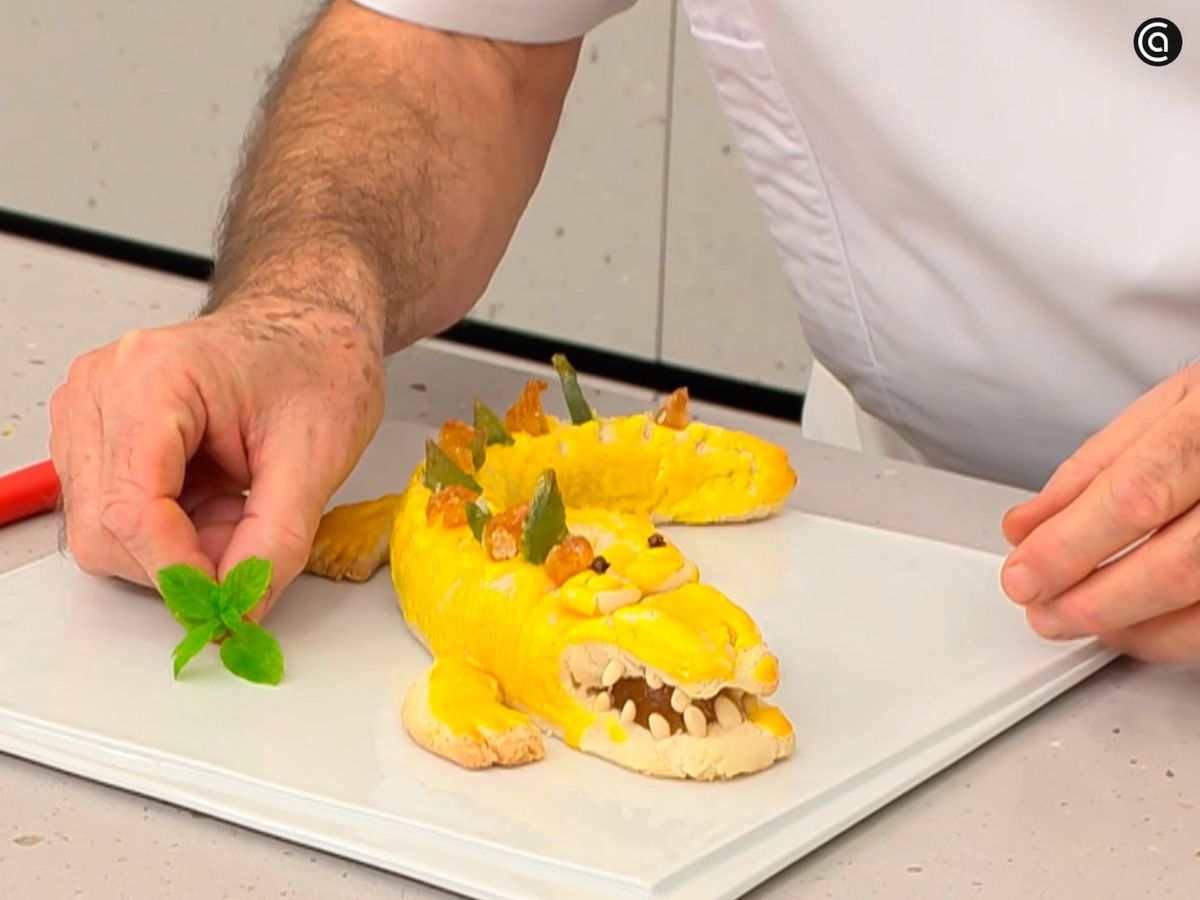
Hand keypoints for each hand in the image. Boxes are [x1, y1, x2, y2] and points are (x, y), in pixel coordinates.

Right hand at [49, 299, 383, 619]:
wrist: (309, 328)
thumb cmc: (315, 361)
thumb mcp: (318, 454)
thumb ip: (278, 538)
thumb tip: (243, 603)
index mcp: (152, 377)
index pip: (131, 508)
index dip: (180, 569)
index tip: (230, 598)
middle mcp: (102, 390)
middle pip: (105, 530)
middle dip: (182, 561)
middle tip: (252, 546)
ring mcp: (91, 414)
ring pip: (104, 533)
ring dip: (178, 547)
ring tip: (240, 508)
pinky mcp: (99, 439)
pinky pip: (116, 519)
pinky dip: (172, 532)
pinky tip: (218, 502)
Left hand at [1000, 366, 1199, 662]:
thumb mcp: (1178, 401)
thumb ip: (1099, 465)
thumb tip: (1030, 525)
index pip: (1136, 494)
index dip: (1070, 545)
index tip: (1022, 574)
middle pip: (1178, 564)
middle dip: (1095, 600)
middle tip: (1043, 610)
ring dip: (1136, 628)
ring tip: (1085, 620)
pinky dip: (1182, 635)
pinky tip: (1144, 625)